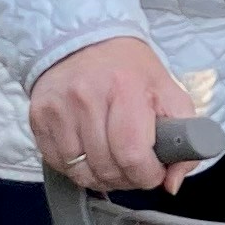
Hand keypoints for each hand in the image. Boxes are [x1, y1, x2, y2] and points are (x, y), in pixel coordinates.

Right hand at [27, 35, 195, 193]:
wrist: (84, 40)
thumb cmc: (130, 70)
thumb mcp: (169, 93)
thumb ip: (185, 139)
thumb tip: (171, 183)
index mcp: (124, 89)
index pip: (133, 155)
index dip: (147, 175)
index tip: (154, 171)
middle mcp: (86, 98)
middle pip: (106, 168)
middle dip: (127, 178)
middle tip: (134, 166)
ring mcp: (58, 109)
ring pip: (80, 172)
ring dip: (101, 177)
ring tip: (113, 161)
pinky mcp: (39, 118)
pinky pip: (58, 164)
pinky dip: (77, 168)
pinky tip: (90, 153)